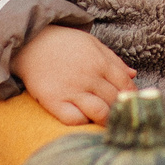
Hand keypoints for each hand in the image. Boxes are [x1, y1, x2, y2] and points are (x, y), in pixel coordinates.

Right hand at [14, 25, 134, 125]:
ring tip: (107, 123)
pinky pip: (74, 119)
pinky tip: (84, 118)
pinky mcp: (54, 100)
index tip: (132, 104)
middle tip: (122, 117)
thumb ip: (114, 60)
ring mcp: (71, 89)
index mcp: (101, 62)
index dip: (133, 97)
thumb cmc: (64, 43)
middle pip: (115, 100)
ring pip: (100, 112)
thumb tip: (134, 75)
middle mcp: (89, 77)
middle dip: (122, 110)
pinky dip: (83, 122)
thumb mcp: (92, 44)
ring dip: (107, 120)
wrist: (30, 41)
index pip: (126, 85)